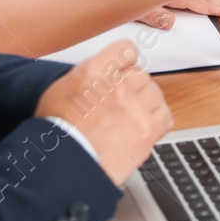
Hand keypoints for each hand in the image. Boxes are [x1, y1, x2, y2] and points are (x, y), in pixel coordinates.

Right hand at [36, 40, 171, 184]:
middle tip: (120, 102)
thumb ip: (87, 74)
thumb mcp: (60, 91)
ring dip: (145, 103)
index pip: (125, 49)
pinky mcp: (147, 131)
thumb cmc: (55, 135)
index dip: (124, 61)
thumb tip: (105, 69)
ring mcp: (134, 108)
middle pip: (141, 73)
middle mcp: (117, 86)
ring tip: (130, 117)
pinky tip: (145, 126)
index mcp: (93, 72)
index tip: (122, 70)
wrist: (61, 171)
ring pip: (154, 92)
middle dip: (132, 87)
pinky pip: (165, 115)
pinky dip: (158, 120)